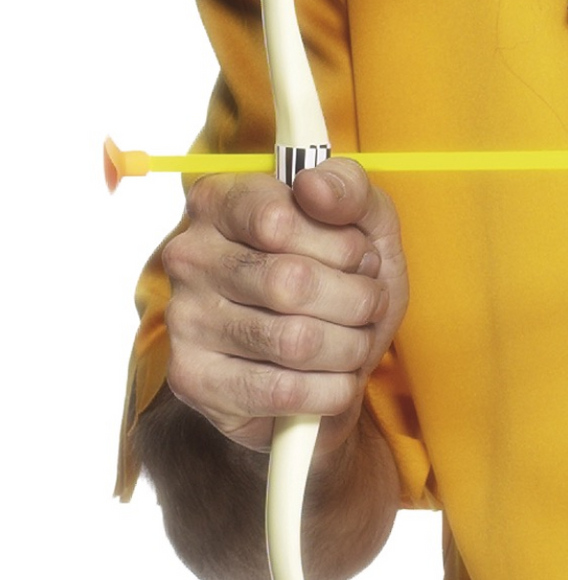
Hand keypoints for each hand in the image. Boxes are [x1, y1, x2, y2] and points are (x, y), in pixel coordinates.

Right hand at [161, 160, 409, 456]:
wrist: (324, 358)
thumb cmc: (339, 277)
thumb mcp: (363, 221)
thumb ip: (348, 189)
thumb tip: (313, 186)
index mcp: (220, 201)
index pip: (278, 218)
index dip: (341, 245)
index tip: (359, 255)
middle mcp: (189, 256)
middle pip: (291, 282)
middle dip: (357, 300)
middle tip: (370, 304)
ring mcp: (184, 320)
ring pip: (295, 341)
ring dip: (351, 346)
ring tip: (357, 341)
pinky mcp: (193, 381)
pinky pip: (283, 392)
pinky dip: (332, 389)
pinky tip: (338, 378)